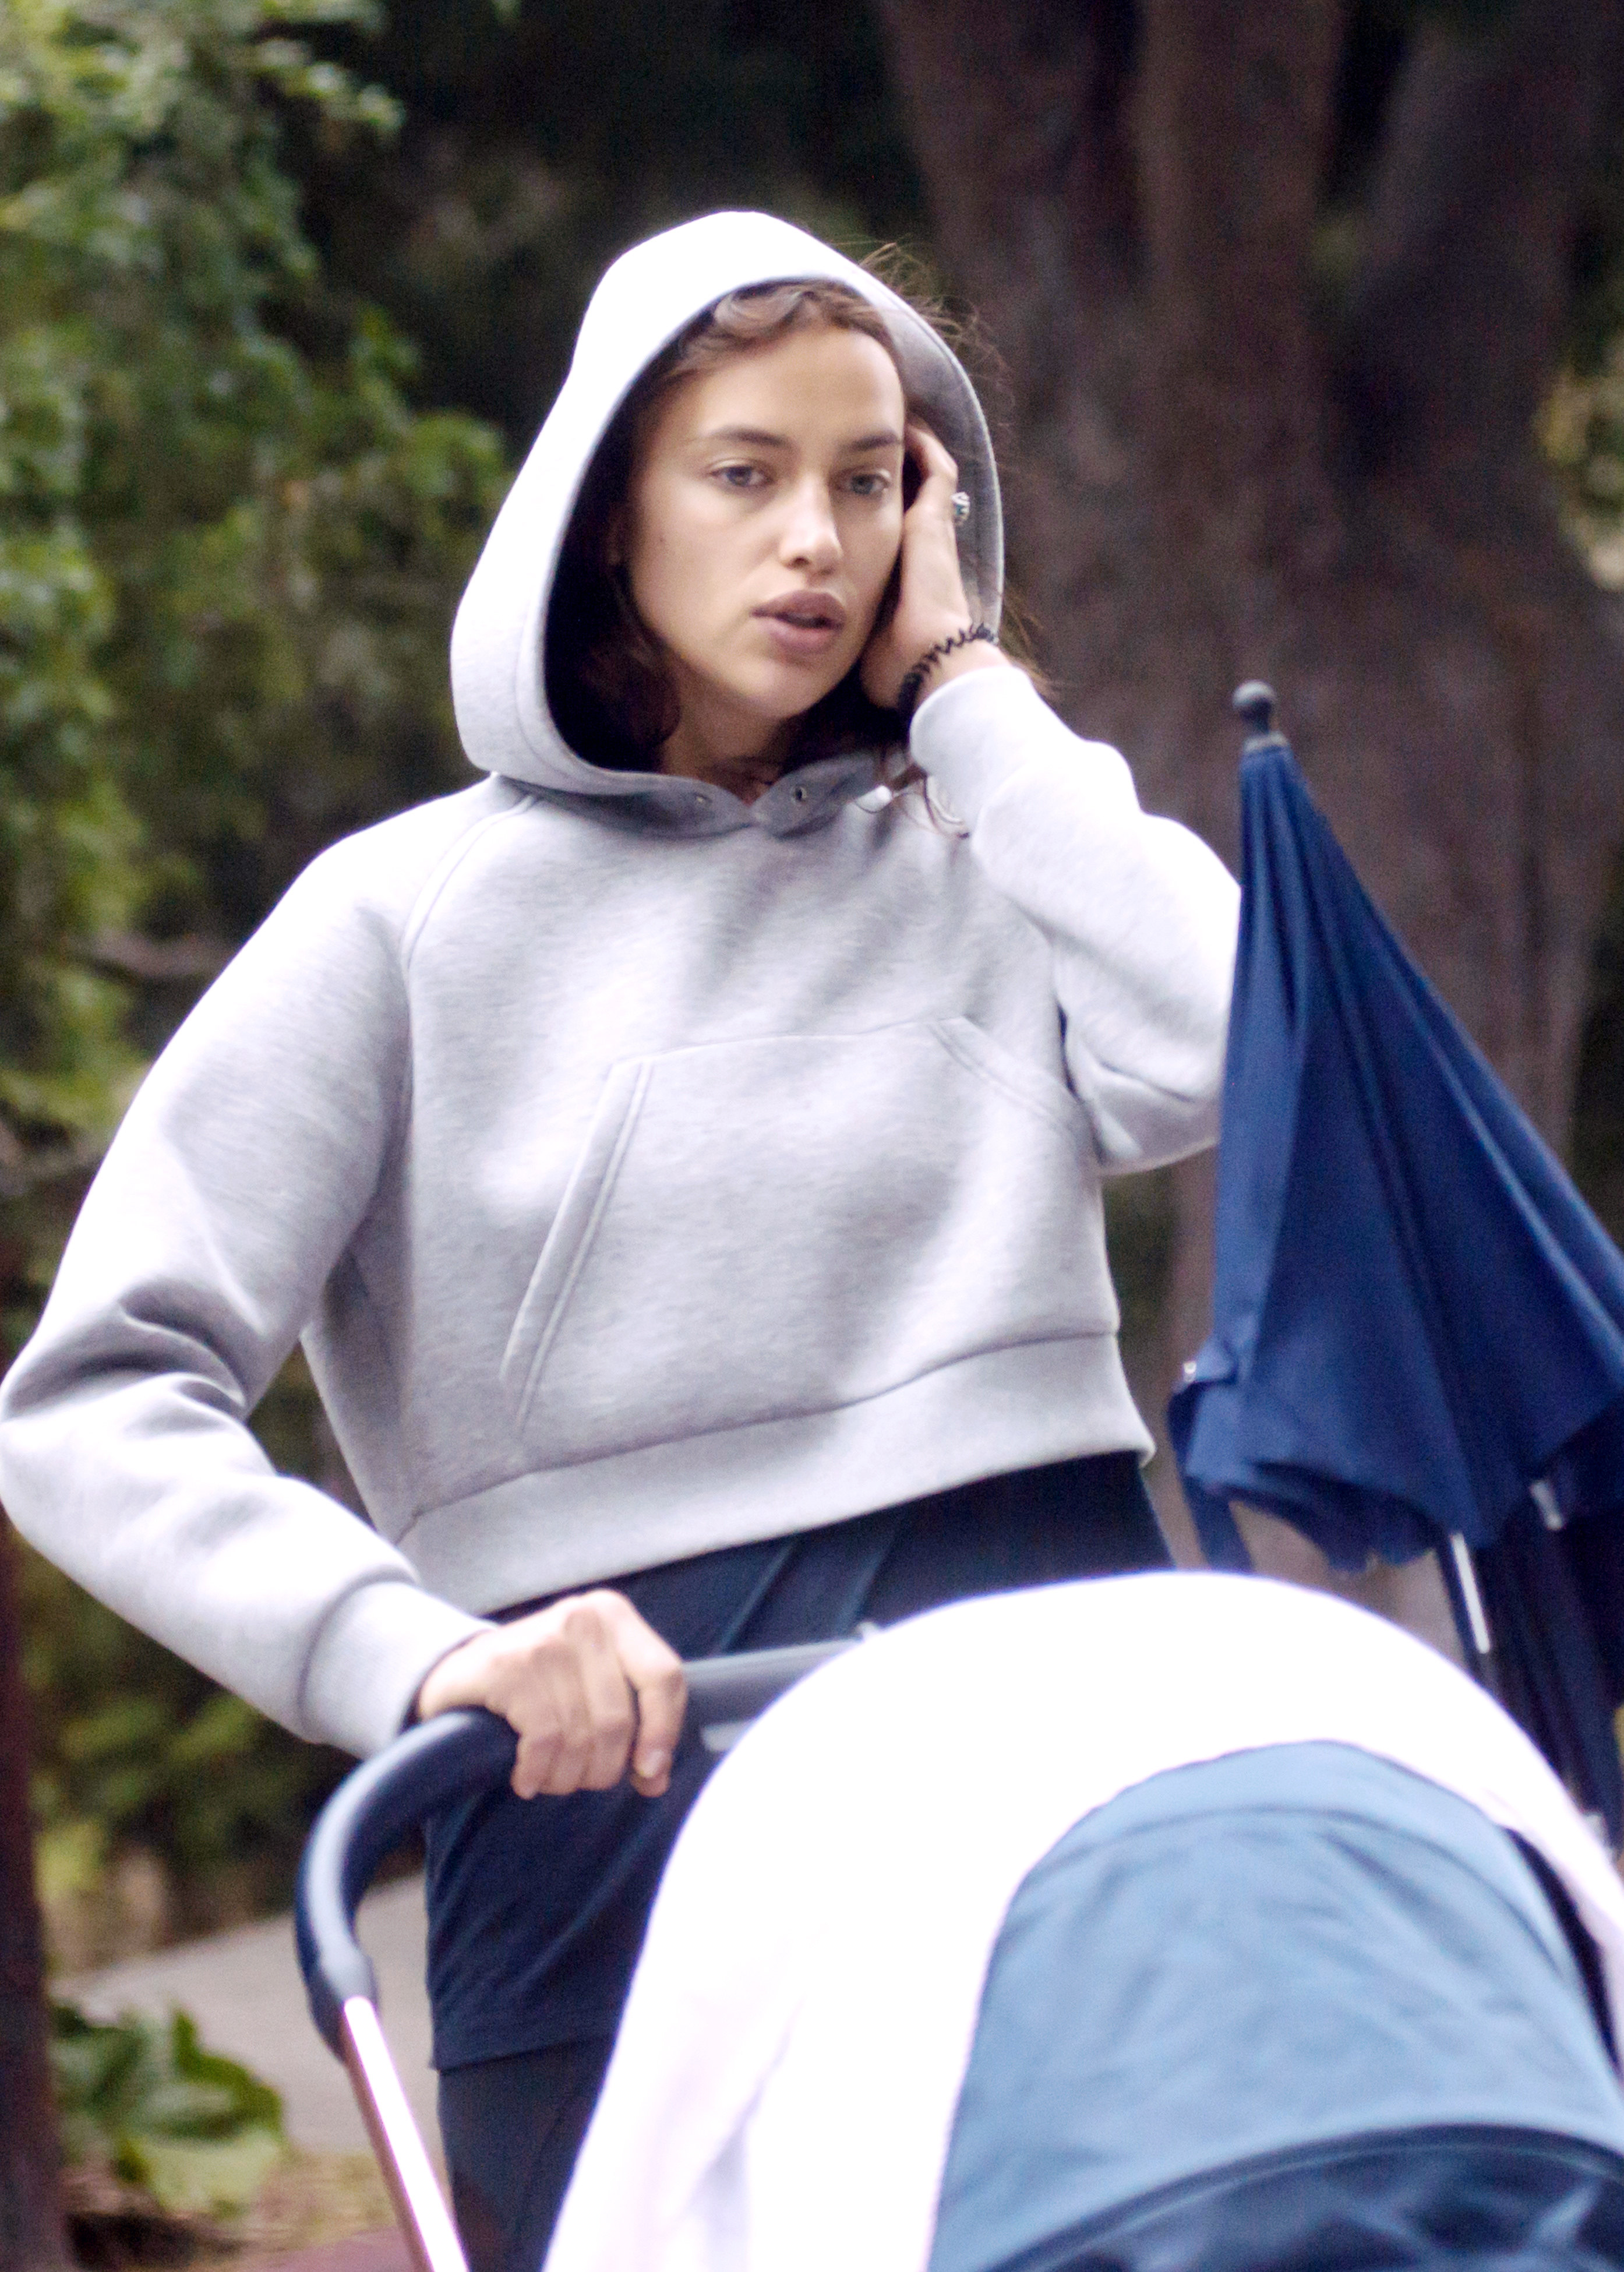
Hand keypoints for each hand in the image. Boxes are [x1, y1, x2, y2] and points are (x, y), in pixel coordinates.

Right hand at [414, 1589, 685, 1800]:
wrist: (457, 1674)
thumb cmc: (538, 1685)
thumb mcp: (590, 1684)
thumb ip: (632, 1721)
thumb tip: (655, 1778)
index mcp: (614, 1616)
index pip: (665, 1677)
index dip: (663, 1733)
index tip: (648, 1773)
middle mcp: (584, 1619)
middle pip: (619, 1720)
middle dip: (601, 1769)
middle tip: (578, 1780)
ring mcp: (545, 1640)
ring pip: (581, 1737)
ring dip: (565, 1777)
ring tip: (548, 1776)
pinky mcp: (509, 1667)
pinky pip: (544, 1741)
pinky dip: (536, 1773)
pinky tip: (524, 1777)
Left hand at [860, 420, 1005, 712]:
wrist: (928, 662)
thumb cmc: (893, 664)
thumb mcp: (857, 640)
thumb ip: (840, 628)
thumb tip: (809, 634)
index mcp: (904, 576)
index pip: (887, 533)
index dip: (870, 511)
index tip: (844, 493)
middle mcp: (922, 549)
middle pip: (908, 498)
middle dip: (883, 473)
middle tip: (858, 448)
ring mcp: (933, 532)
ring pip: (925, 478)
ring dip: (904, 453)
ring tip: (882, 427)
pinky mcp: (936, 521)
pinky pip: (937, 470)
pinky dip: (923, 446)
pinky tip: (901, 426)